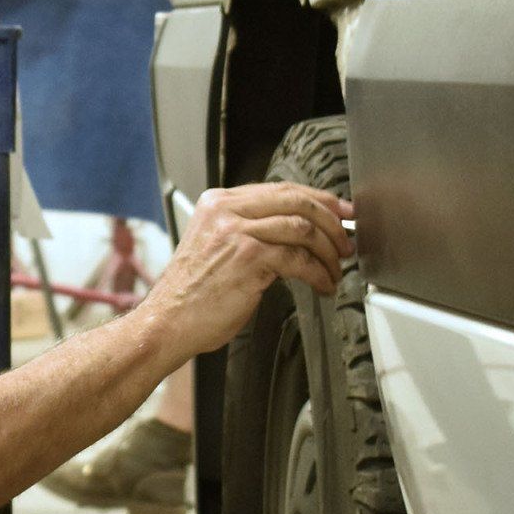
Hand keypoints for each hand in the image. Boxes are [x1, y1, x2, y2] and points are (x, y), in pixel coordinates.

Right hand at [153, 182, 355, 355]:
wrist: (167, 323)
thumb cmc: (191, 295)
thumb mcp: (215, 247)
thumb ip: (247, 230)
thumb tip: (296, 231)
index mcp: (218, 202)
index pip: (281, 189)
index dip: (318, 200)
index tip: (340, 213)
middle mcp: (227, 211)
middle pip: (297, 201)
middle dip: (332, 222)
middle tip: (346, 241)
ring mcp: (238, 232)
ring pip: (303, 228)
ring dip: (328, 252)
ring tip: (335, 269)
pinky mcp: (249, 258)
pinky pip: (300, 259)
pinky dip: (319, 273)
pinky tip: (323, 285)